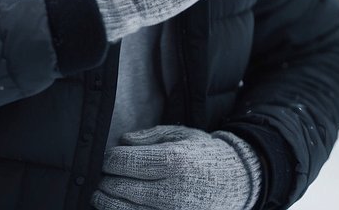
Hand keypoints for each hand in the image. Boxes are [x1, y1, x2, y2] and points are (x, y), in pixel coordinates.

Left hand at [92, 125, 259, 209]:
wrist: (236, 182)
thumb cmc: (205, 155)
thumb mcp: (182, 135)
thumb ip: (150, 137)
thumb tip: (122, 142)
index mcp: (174, 161)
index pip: (124, 162)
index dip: (108, 160)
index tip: (105, 159)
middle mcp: (173, 191)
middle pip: (121, 188)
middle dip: (105, 182)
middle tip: (101, 178)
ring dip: (107, 203)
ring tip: (102, 196)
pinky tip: (120, 208)